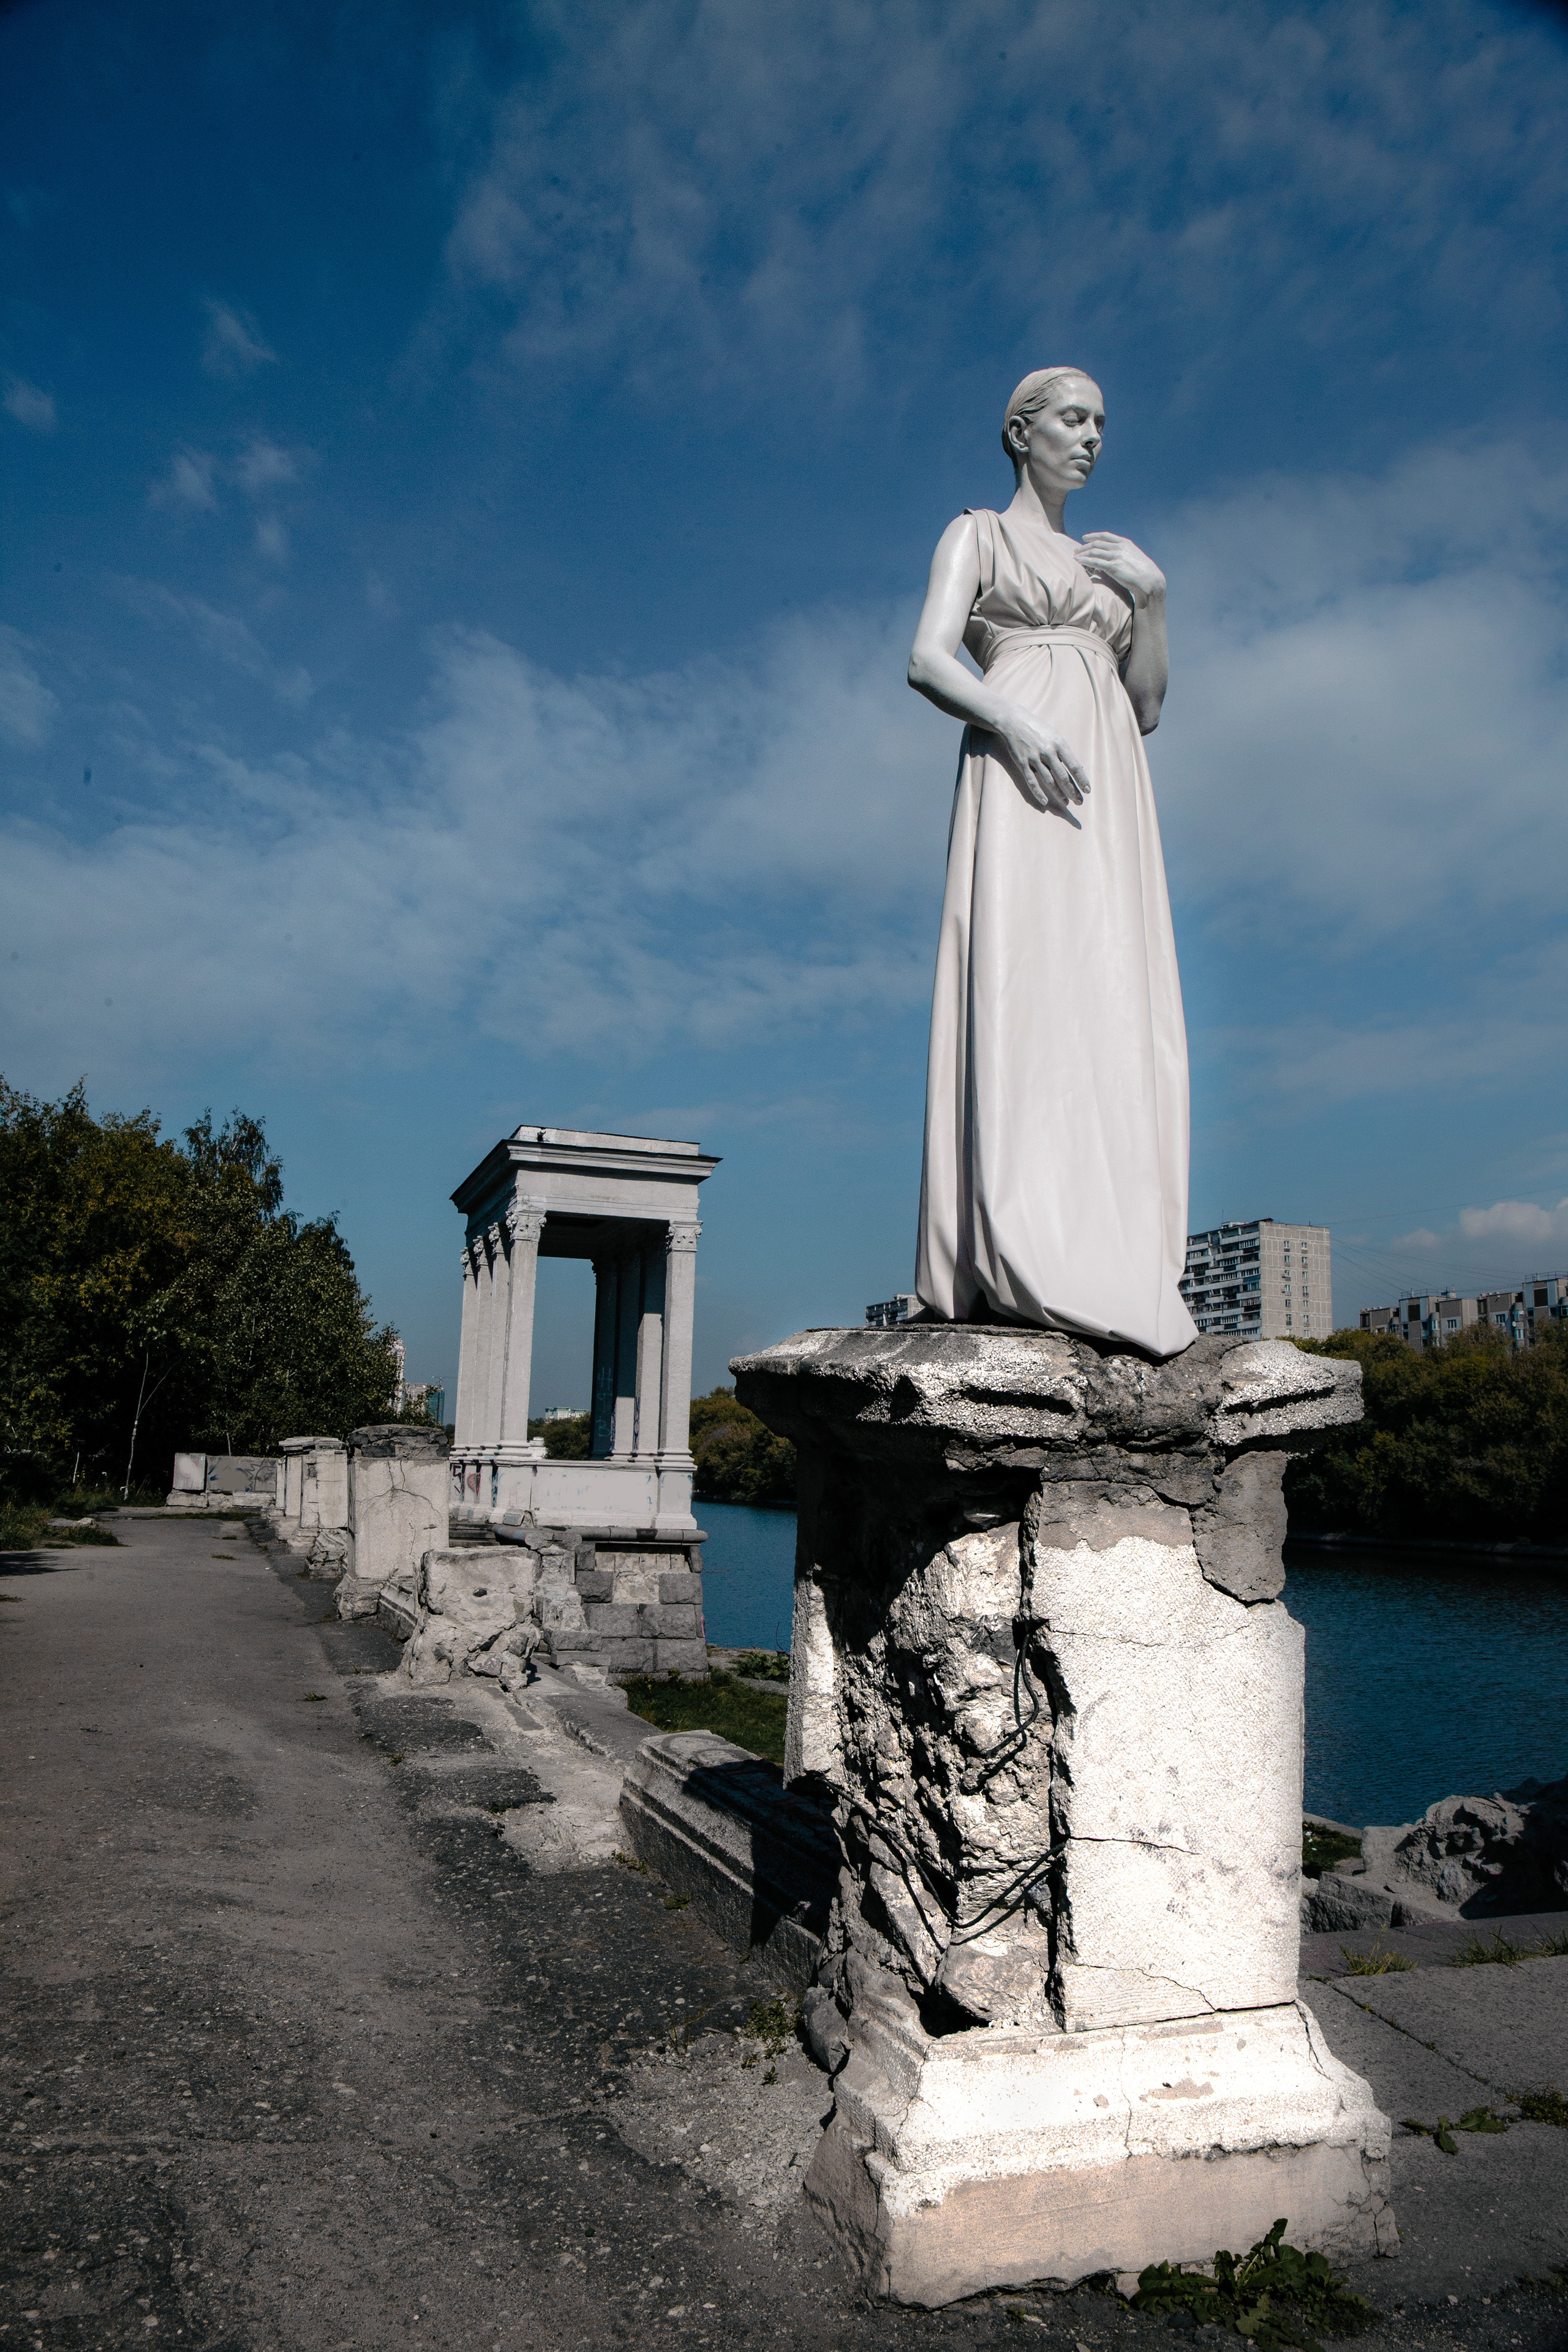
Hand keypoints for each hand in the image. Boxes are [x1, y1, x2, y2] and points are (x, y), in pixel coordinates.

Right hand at [988, 710, 1090, 824]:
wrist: (1014, 722)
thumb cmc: (1038, 730)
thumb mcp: (1055, 736)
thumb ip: (1064, 753)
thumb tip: (1078, 769)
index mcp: (1059, 744)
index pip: (1074, 766)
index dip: (1081, 779)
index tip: (1087, 790)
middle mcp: (1048, 752)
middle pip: (1063, 776)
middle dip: (1072, 790)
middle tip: (1079, 801)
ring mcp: (1034, 758)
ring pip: (1049, 780)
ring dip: (1058, 794)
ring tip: (1066, 803)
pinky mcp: (1023, 763)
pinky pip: (1032, 781)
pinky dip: (1038, 792)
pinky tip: (1045, 801)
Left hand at [1075, 532, 1165, 608]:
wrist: (1149, 579)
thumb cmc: (1143, 571)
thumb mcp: (1133, 556)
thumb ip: (1124, 554)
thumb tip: (1117, 557)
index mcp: (1124, 543)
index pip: (1105, 536)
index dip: (1093, 536)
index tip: (1085, 538)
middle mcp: (1119, 547)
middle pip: (1097, 544)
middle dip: (1084, 546)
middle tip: (1076, 550)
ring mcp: (1115, 557)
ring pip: (1094, 552)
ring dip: (1083, 554)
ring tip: (1075, 556)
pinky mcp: (1113, 567)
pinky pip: (1095, 562)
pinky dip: (1085, 561)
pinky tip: (1079, 562)